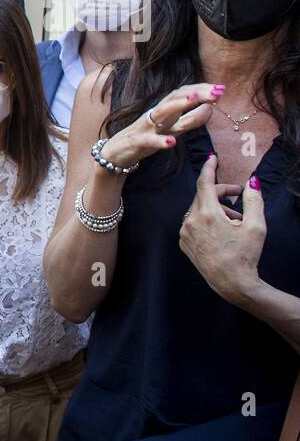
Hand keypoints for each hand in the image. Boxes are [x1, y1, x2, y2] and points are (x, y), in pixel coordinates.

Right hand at [99, 82, 219, 167]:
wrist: (115, 154)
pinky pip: (148, 140)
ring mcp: (145, 127)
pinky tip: (172, 143)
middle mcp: (155, 115)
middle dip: (196, 93)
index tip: (221, 88)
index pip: (183, 94)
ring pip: (161, 113)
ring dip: (178, 105)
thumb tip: (211, 108)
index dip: (202, 90)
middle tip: (217, 91)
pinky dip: (159, 141)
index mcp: (164, 111)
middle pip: (175, 98)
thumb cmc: (145, 139)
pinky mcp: (136, 142)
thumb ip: (190, 120)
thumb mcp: (171, 129)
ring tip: (196, 101)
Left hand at [180, 155, 265, 306]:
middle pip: (203, 196)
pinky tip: (223, 230)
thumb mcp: (256, 226)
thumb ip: (254, 200)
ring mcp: (184, 233)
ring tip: (236, 220)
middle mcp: (191, 222)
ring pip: (199, 210)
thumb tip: (252, 182)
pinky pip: (193, 223)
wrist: (231, 283)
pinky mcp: (184, 243)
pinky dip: (207, 220)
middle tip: (239, 194)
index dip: (209, 168)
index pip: (204, 183)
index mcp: (207, 215)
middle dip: (221, 192)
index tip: (212, 158)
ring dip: (216, 208)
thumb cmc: (245, 255)